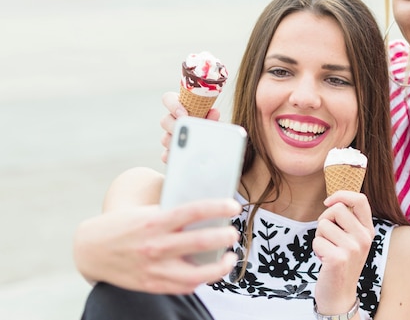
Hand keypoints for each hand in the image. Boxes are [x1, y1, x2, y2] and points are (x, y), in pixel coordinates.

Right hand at [73, 198, 240, 293]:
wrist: (91, 249)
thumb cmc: (125, 226)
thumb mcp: (146, 212)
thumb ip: (172, 213)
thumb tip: (206, 213)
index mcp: (154, 221)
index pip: (192, 210)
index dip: (216, 208)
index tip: (232, 206)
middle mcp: (156, 245)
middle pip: (199, 242)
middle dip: (223, 237)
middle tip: (233, 233)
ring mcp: (155, 268)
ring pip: (197, 274)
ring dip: (220, 266)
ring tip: (230, 256)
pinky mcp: (153, 285)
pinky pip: (185, 287)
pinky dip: (202, 279)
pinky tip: (211, 271)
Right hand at [160, 91, 220, 162]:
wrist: (215, 140)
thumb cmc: (211, 123)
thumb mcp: (212, 117)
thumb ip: (212, 115)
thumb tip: (214, 113)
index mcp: (180, 106)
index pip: (168, 99)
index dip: (173, 105)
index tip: (184, 114)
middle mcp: (172, 120)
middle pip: (164, 121)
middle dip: (175, 126)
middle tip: (186, 130)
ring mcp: (170, 136)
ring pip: (164, 139)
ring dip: (176, 142)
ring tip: (188, 145)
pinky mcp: (171, 151)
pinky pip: (166, 155)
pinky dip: (174, 156)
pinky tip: (183, 156)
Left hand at [312, 191, 374, 314]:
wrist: (339, 294)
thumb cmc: (341, 262)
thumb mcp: (352, 239)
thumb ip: (348, 220)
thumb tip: (333, 200)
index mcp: (368, 230)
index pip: (360, 199)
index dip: (342, 194)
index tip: (328, 202)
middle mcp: (364, 238)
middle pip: (336, 209)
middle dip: (324, 219)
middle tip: (327, 237)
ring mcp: (352, 249)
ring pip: (323, 225)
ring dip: (319, 237)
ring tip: (327, 250)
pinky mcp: (338, 259)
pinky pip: (317, 240)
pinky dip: (316, 249)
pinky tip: (324, 261)